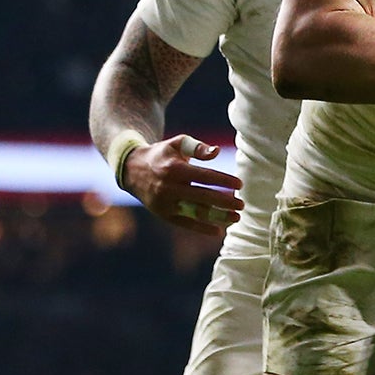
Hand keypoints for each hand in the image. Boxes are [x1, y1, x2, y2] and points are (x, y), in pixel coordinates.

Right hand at [121, 135, 243, 238]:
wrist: (131, 170)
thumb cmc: (162, 155)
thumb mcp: (176, 144)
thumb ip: (197, 147)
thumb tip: (216, 152)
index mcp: (174, 168)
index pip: (204, 176)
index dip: (223, 180)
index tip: (240, 184)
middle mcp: (169, 187)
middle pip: (202, 197)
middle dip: (225, 202)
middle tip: (242, 204)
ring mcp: (165, 203)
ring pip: (195, 212)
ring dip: (218, 217)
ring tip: (236, 218)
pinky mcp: (163, 214)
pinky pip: (185, 223)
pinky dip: (202, 228)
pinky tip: (218, 231)